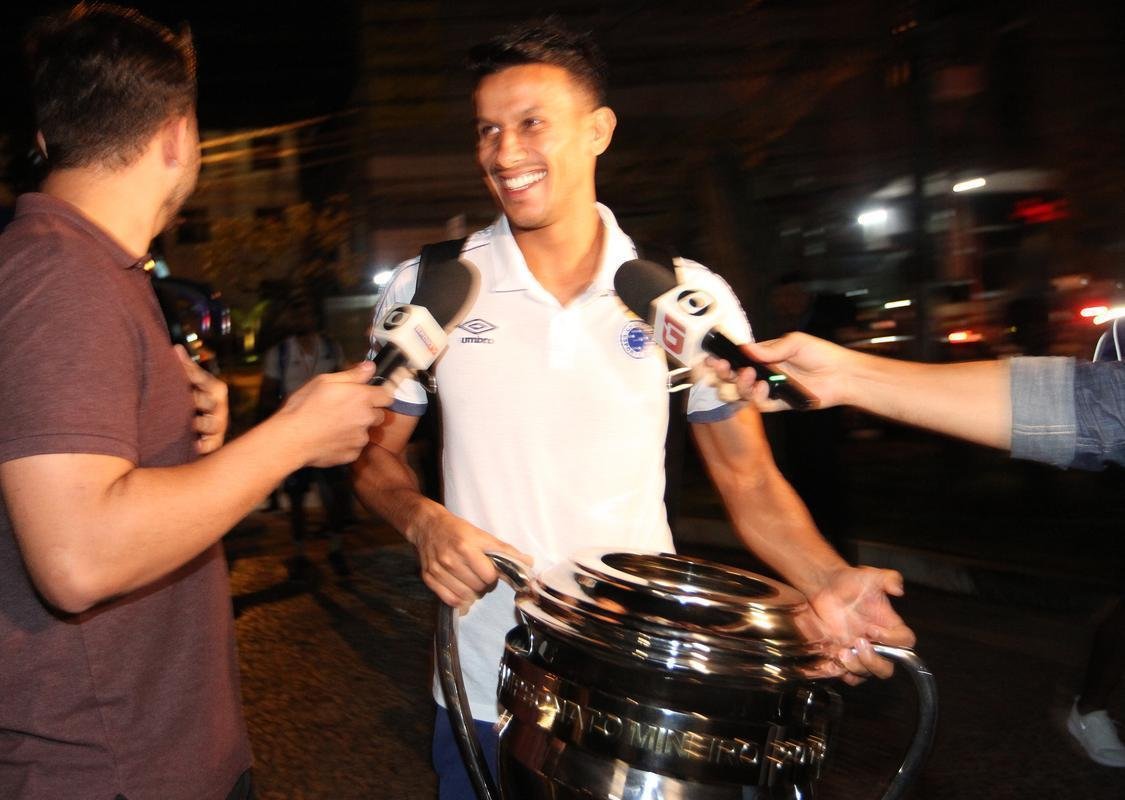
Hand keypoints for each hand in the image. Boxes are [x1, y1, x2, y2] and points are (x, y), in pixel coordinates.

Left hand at [175, 345, 228, 454]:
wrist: (199, 432)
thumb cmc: (194, 403)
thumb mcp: (192, 385)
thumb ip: (186, 368)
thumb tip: (176, 347)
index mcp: (214, 390)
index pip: (203, 379)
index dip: (190, 374)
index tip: (177, 370)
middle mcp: (219, 407)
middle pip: (210, 401)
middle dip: (197, 400)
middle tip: (185, 399)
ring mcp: (217, 426)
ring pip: (212, 424)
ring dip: (202, 423)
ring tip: (192, 423)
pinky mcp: (214, 444)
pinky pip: (212, 446)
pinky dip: (205, 446)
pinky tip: (196, 445)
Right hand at [276, 360, 390, 466]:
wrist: (291, 438)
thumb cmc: (304, 406)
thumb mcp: (324, 381)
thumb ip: (352, 374)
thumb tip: (370, 367)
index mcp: (362, 397)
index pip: (387, 396)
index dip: (377, 395)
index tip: (366, 396)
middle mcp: (367, 418)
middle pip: (379, 415)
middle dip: (368, 412)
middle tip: (347, 411)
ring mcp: (360, 439)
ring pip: (366, 432)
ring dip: (357, 429)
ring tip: (335, 426)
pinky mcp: (353, 455)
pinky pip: (355, 447)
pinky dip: (347, 444)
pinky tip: (331, 440)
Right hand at [408, 509, 532, 609]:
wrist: (428, 526)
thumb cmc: (459, 530)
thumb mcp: (482, 535)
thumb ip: (505, 551)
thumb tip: (529, 562)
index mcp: (466, 547)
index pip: (489, 576)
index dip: (493, 576)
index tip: (490, 570)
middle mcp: (451, 559)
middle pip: (478, 587)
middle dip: (484, 584)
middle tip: (480, 575)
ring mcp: (438, 570)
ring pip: (466, 596)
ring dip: (473, 593)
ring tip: (471, 581)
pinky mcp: (429, 578)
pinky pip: (450, 600)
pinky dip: (459, 600)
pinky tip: (462, 591)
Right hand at [705, 332, 855, 411]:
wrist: (841, 374)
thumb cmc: (821, 354)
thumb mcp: (795, 342)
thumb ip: (770, 349)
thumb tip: (745, 349)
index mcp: (764, 358)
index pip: (737, 359)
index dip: (722, 359)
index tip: (711, 357)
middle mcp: (763, 374)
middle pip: (733, 377)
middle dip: (722, 373)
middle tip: (720, 367)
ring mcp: (769, 390)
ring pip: (742, 392)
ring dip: (740, 384)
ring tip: (747, 375)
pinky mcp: (778, 404)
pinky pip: (760, 404)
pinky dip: (757, 396)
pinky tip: (763, 387)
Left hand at [805, 566, 914, 684]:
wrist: (827, 586)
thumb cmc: (852, 582)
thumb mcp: (872, 575)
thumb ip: (889, 579)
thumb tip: (899, 589)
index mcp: (890, 627)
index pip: (904, 643)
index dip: (893, 640)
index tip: (873, 629)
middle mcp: (878, 643)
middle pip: (887, 667)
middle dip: (873, 661)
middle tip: (858, 643)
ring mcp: (861, 652)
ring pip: (867, 673)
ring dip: (856, 667)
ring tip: (841, 651)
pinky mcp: (845, 657)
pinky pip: (848, 675)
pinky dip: (842, 673)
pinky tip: (833, 661)